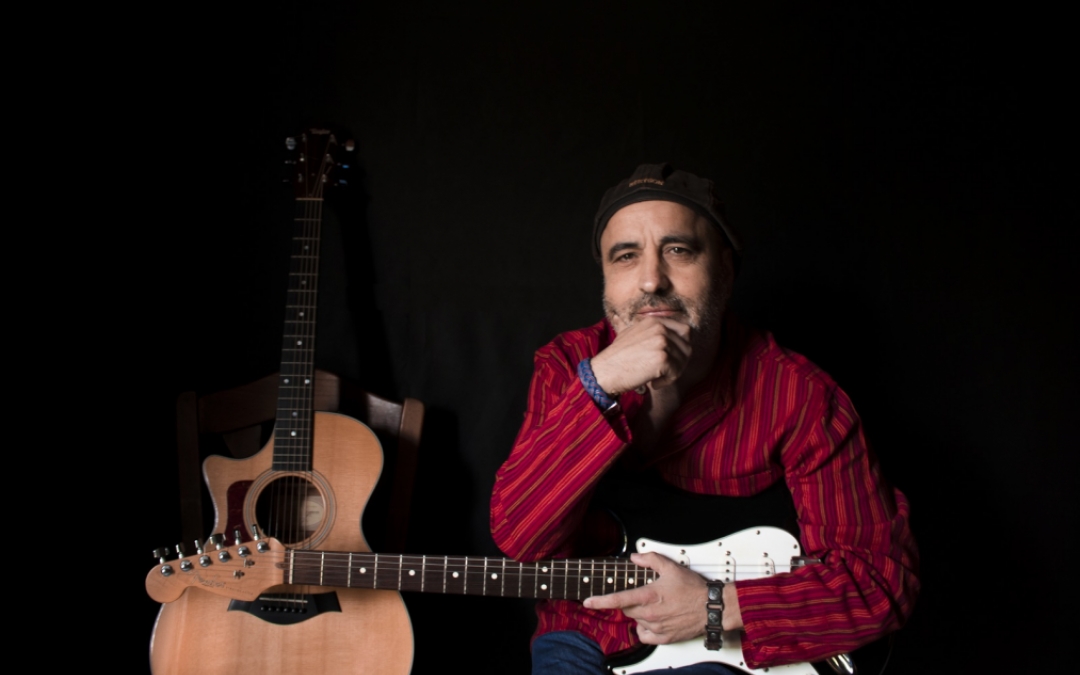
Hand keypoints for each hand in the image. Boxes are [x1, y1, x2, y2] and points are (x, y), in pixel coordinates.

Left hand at [582, 552, 706, 644]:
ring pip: (637, 620)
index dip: (600, 601)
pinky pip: (645, 635)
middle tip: (645, 594)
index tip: (587, 601)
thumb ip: (650, 559)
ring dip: (641, 613)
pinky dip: (646, 628)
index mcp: (649, 596)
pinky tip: (654, 620)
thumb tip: (635, 557)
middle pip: (628, 609)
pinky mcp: (664, 638)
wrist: (711, 608)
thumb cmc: (693, 589)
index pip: (619, 599)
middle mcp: (650, 614)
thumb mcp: (671, 567)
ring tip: (657, 605)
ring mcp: (656, 627)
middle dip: (632, 601)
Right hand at [590, 317, 691, 394]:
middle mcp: (660, 328)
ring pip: (683, 360)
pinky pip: (676, 373)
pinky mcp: (662, 358)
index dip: (683, 346)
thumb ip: (651, 332)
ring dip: (673, 373)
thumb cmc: (617, 358)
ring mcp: (661, 342)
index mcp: (654, 321)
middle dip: (681, 361)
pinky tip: (653, 383)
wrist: (604, 372)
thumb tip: (673, 339)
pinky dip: (666, 382)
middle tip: (668, 372)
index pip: (685, 330)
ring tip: (657, 378)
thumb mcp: (632, 335)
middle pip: (687, 345)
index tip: (674, 358)